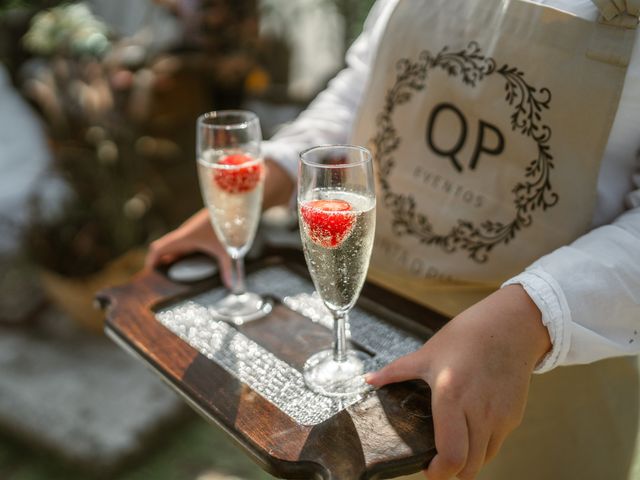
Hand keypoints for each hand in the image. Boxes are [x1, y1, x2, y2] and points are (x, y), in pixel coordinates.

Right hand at [145, 208, 232, 285]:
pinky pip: (183, 243)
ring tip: (175, 274)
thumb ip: (227, 268)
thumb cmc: (226, 225)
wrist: (230, 204)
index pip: (158, 248)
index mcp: (183, 238)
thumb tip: (231, 286)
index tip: (150, 274)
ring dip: (171, 257)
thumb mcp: (226, 249)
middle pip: (164, 249)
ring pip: (174, 246)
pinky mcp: (196, 230)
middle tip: (163, 279)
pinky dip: (181, 253)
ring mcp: (189, 232)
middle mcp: (183, 234)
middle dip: (160, 263)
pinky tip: (190, 262)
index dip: (150, 261)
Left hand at [365, 285, 550, 479]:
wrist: (510, 325)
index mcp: (452, 396)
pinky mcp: (514, 416)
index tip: (427, 467)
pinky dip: (483, 444)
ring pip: (485, 459)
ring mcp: (500, 416)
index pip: (451, 455)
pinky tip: (470, 427)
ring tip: (453, 443)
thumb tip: (369, 380)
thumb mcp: (427, 353)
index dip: (437, 471)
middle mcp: (479, 411)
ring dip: (468, 459)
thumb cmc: (468, 336)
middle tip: (436, 458)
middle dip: (451, 469)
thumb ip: (396, 372)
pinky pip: (497, 443)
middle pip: (469, 467)